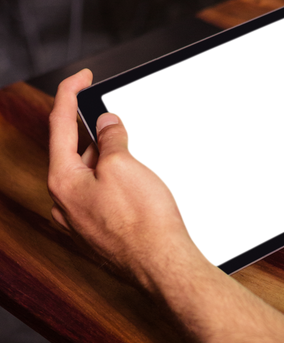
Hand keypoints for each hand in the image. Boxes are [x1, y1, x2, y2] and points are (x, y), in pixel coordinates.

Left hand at [48, 69, 202, 290]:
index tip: (83, 76)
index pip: (59, 126)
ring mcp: (84, 222)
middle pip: (75, 151)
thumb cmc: (143, 222)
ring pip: (93, 175)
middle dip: (97, 131)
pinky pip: (105, 195)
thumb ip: (111, 137)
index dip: (69, 94)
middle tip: (119, 117)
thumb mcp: (124, 164)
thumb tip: (106, 124)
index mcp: (63, 182)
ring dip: (111, 157)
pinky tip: (141, 181)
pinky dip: (119, 180)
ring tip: (136, 153)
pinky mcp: (103, 233)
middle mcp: (66, 204)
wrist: (164, 266)